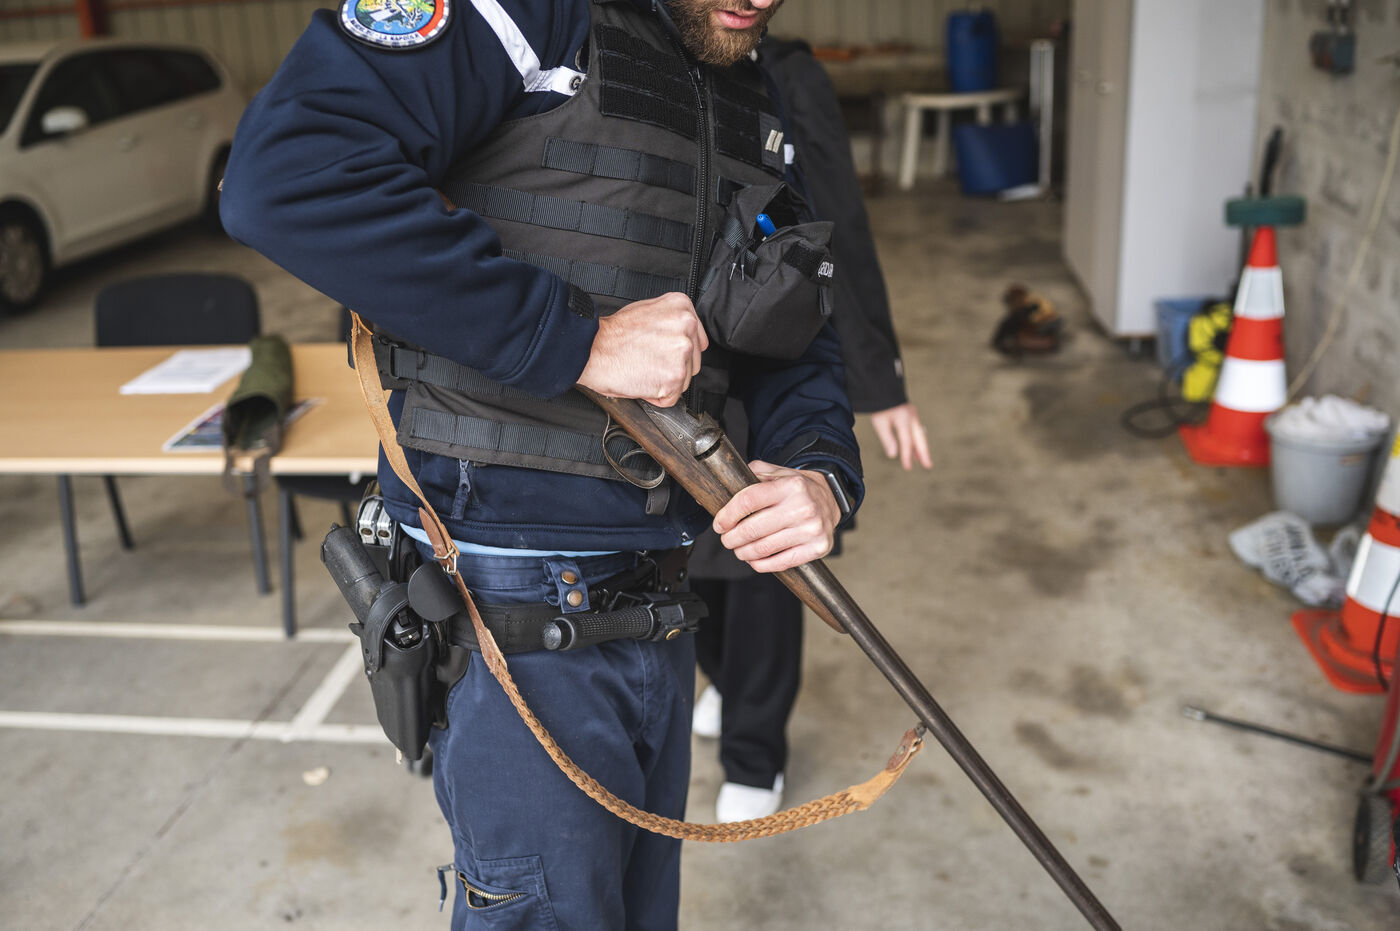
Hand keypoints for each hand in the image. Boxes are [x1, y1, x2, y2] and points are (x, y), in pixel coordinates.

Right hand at [577, 292, 706, 406]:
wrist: (592, 348)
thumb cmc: (612, 334)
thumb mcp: (646, 310)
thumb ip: (670, 321)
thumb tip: (681, 336)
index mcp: (682, 307)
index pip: (697, 340)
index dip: (677, 352)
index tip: (663, 353)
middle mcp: (686, 326)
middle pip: (693, 362)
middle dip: (672, 368)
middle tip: (648, 360)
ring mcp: (682, 352)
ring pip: (684, 381)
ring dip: (664, 382)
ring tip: (643, 369)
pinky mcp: (674, 376)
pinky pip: (672, 397)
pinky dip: (656, 396)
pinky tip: (642, 380)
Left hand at [712, 460, 839, 572]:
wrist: (831, 499)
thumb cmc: (799, 489)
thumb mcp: (778, 473)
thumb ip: (752, 474)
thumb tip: (723, 485)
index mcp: (790, 486)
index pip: (748, 501)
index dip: (727, 515)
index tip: (720, 524)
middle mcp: (802, 507)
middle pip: (752, 529)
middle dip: (731, 538)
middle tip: (727, 539)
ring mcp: (811, 530)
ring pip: (763, 548)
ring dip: (743, 552)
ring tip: (739, 549)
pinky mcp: (817, 548)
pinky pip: (781, 563)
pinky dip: (761, 564)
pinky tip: (754, 559)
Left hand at [869, 403, 931, 469]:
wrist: (883, 388)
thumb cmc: (880, 406)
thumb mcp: (880, 423)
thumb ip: (887, 439)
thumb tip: (893, 455)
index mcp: (903, 419)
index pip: (907, 441)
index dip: (907, 455)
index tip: (907, 467)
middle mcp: (911, 417)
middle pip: (920, 438)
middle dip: (924, 453)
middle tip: (928, 466)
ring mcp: (913, 415)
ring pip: (920, 434)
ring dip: (921, 448)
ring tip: (922, 460)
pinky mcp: (911, 414)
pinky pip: (916, 430)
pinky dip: (917, 440)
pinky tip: (915, 448)